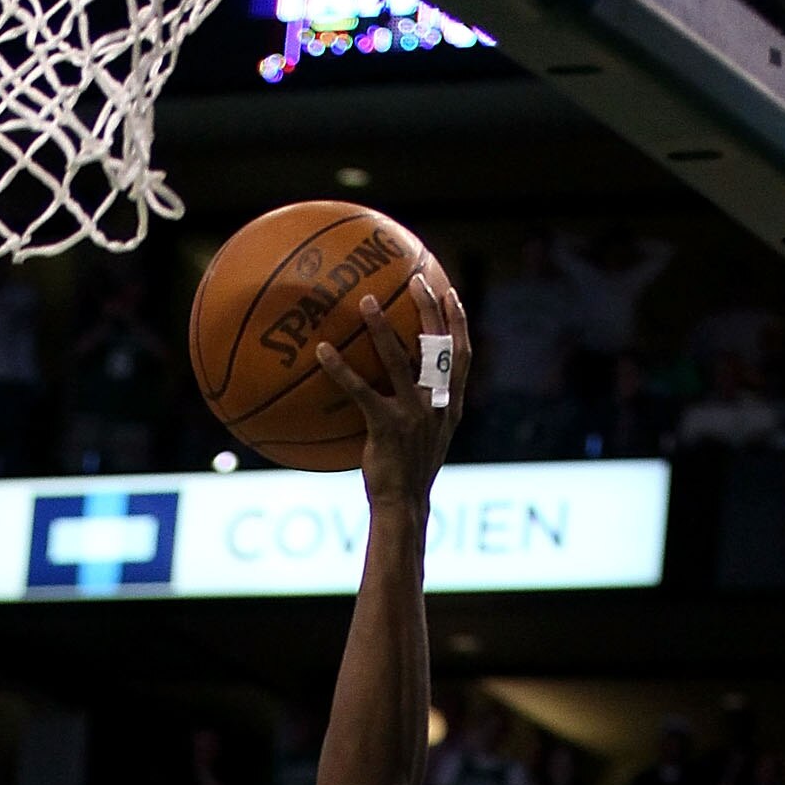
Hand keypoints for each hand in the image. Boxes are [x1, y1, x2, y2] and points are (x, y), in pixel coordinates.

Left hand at [317, 275, 469, 510]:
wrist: (404, 506)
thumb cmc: (409, 473)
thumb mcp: (426, 439)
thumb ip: (424, 409)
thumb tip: (405, 384)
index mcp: (450, 406)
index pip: (462, 356)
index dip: (458, 323)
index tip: (450, 293)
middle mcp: (437, 405)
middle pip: (438, 346)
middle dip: (429, 308)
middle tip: (416, 278)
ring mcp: (414, 416)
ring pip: (400, 361)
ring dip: (383, 327)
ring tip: (366, 300)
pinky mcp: (387, 428)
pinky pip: (361, 391)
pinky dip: (341, 370)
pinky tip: (323, 351)